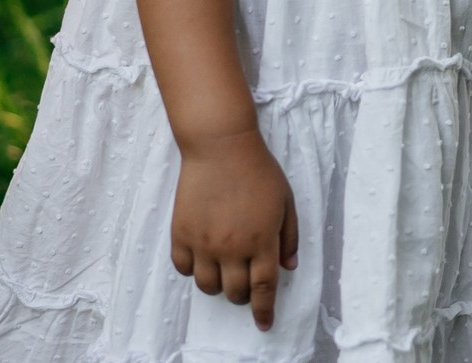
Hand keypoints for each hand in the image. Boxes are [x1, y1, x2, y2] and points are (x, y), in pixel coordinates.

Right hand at [169, 126, 299, 329]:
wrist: (221, 146)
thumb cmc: (258, 171)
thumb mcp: (286, 202)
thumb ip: (290, 237)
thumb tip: (288, 267)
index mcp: (261, 241)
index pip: (264, 289)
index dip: (264, 311)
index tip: (264, 324)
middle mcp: (232, 247)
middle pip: (235, 293)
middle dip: (243, 295)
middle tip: (245, 282)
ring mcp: (204, 242)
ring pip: (208, 286)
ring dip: (218, 285)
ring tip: (223, 268)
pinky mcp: (181, 232)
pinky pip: (183, 268)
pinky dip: (192, 269)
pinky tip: (202, 257)